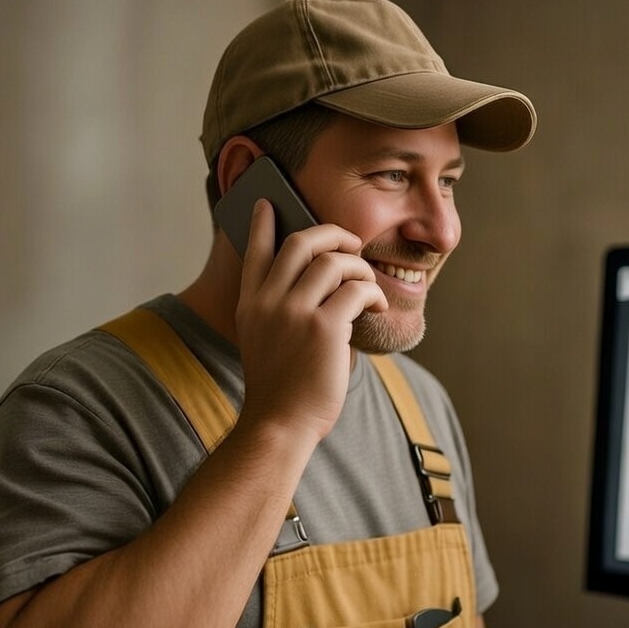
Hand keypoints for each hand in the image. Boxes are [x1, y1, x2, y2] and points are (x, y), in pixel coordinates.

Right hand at [234, 199, 388, 442]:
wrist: (279, 424)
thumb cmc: (282, 389)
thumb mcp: (264, 342)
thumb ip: (278, 312)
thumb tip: (316, 283)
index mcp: (251, 304)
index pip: (255, 250)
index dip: (263, 223)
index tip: (268, 203)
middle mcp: (269, 302)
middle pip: (301, 242)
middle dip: (333, 234)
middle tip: (352, 243)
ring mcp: (294, 313)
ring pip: (334, 262)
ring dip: (360, 268)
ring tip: (369, 286)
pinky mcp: (323, 328)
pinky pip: (357, 290)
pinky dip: (372, 293)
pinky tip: (376, 306)